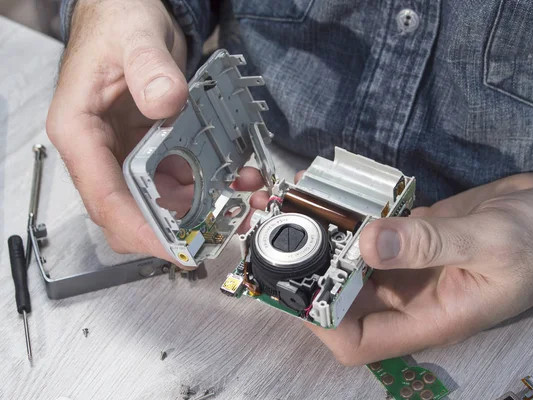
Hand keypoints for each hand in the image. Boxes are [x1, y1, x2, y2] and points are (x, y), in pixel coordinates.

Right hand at [46, 0, 263, 262]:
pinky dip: (206, 186)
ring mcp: (126, 153)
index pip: (103, 197)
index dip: (139, 229)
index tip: (176, 247)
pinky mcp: (150, 149)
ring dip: (201, 208)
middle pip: (132, 210)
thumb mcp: (133, 38)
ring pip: (160, 201)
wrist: (129, 14)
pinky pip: (177, 180)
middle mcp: (100, 151)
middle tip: (221, 226)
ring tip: (241, 199)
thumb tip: (166, 101)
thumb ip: (148, 68)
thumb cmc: (116, 23)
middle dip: (178, 226)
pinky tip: (235, 178)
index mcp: (79, 132)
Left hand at [306, 173, 532, 364]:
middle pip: (345, 299)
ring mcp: (409, 266)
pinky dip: (350, 216)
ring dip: (328, 238)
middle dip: (315, 270)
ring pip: (353, 263)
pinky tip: (335, 190)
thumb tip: (365, 242)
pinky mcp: (411, 238)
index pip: (358, 340)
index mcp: (430, 317)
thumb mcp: (490, 242)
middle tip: (292, 229)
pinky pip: (371, 232)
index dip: (323, 321)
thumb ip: (429, 244)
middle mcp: (411, 297)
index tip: (300, 281)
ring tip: (305, 202)